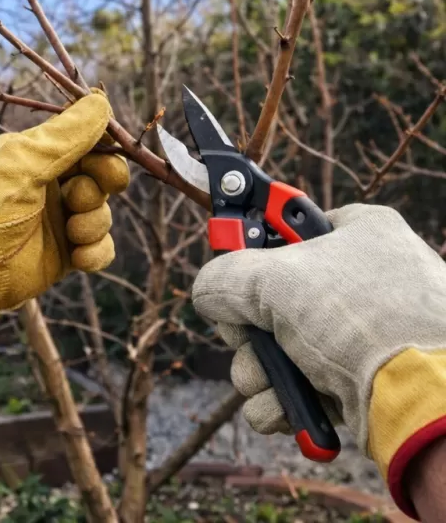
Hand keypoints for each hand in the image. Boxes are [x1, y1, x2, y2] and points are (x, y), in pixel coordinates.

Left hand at [0, 92, 128, 372]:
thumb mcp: (25, 160)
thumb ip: (67, 133)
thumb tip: (101, 99)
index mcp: (38, 155)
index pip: (87, 141)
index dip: (103, 149)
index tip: (104, 158)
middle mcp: (52, 184)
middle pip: (103, 176)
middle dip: (100, 186)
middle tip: (79, 197)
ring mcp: (59, 220)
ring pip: (103, 212)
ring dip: (93, 221)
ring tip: (71, 232)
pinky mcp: (66, 254)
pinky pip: (101, 247)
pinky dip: (96, 251)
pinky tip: (78, 257)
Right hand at [192, 204, 445, 516]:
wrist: (426, 402)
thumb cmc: (358, 319)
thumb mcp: (273, 279)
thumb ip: (223, 276)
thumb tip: (209, 294)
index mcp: (357, 233)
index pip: (286, 226)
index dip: (252, 245)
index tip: (230, 258)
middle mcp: (363, 279)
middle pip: (271, 295)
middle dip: (248, 328)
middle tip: (248, 334)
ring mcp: (362, 333)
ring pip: (277, 346)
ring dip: (257, 369)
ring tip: (267, 379)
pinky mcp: (360, 381)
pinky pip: (298, 383)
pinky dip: (282, 399)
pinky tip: (285, 407)